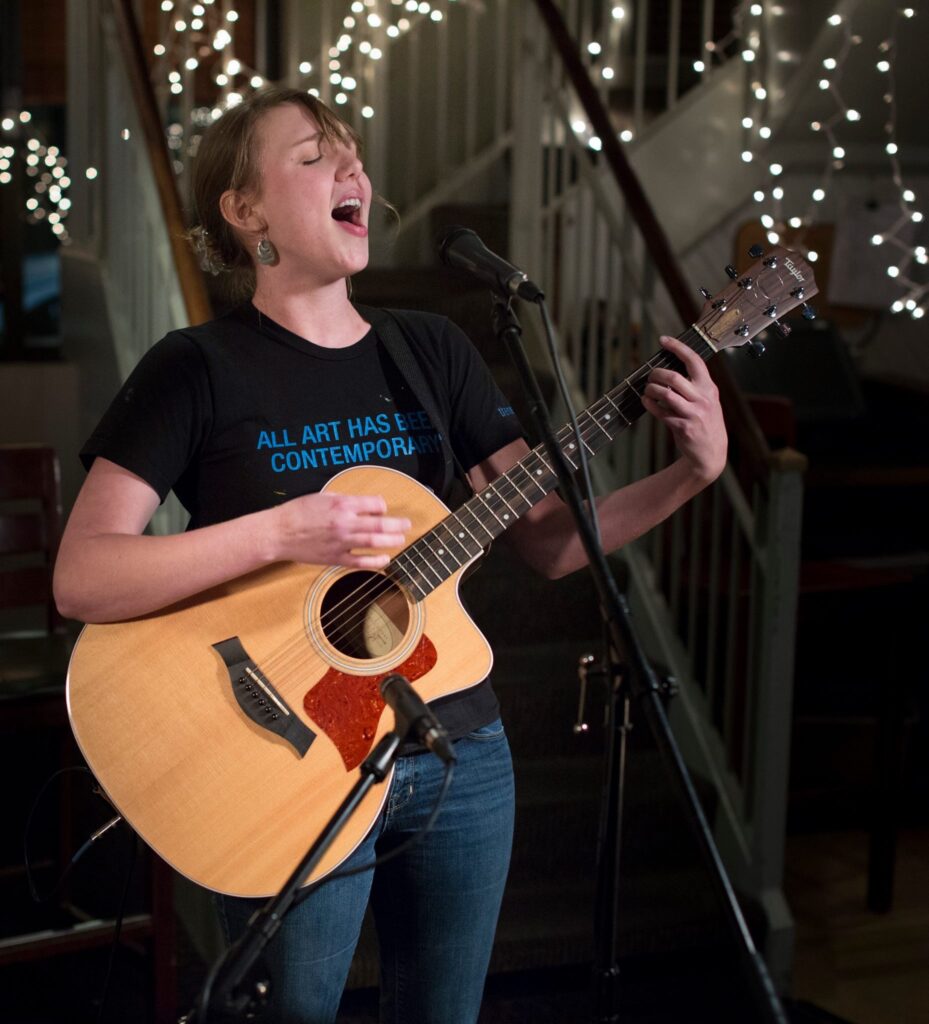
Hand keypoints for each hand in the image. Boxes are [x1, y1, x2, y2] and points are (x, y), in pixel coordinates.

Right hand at [271, 492, 410, 567]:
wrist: (279, 533)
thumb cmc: (299, 512)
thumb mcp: (324, 496)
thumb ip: (346, 500)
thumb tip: (366, 505)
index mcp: (342, 504)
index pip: (375, 504)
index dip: (382, 506)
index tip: (383, 509)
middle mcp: (344, 522)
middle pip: (379, 524)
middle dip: (397, 525)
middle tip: (407, 525)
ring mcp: (341, 542)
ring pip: (373, 542)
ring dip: (392, 541)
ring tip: (401, 540)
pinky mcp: (335, 557)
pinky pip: (360, 562)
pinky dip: (375, 562)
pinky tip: (385, 559)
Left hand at [641, 335, 727, 483]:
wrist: (711, 452)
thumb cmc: (706, 422)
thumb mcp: (708, 400)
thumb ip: (695, 386)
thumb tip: (670, 369)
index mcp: (709, 388)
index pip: (694, 360)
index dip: (677, 347)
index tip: (663, 340)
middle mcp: (703, 399)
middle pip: (674, 377)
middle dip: (656, 374)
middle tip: (651, 375)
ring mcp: (693, 414)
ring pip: (665, 394)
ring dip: (651, 390)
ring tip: (647, 390)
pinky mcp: (682, 427)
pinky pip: (660, 412)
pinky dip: (649, 405)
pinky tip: (646, 401)